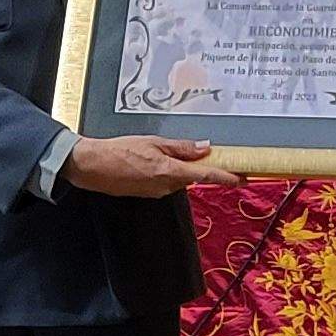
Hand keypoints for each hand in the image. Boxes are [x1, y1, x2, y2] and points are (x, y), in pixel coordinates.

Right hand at [64, 134, 241, 197]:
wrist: (93, 166)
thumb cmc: (119, 151)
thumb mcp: (153, 142)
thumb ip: (180, 147)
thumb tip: (204, 148)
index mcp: (170, 171)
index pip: (206, 176)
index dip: (226, 177)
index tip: (242, 178)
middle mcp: (166, 186)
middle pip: (193, 177)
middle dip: (200, 168)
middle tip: (210, 155)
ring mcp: (157, 192)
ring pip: (179, 180)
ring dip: (181, 169)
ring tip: (167, 152)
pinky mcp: (148, 194)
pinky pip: (166, 182)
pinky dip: (168, 173)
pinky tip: (154, 161)